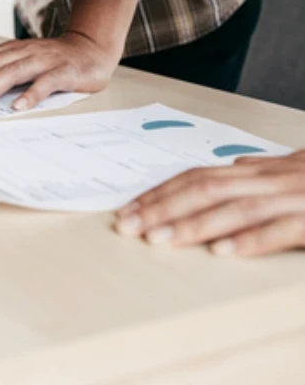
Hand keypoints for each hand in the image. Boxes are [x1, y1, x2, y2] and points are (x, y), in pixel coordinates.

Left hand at [0, 30, 119, 109]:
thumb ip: (1, 71)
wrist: (92, 50)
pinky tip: (18, 107)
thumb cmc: (53, 61)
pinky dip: (31, 94)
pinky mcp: (64, 71)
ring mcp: (44, 59)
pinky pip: (46, 82)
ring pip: (12, 72)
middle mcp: (24, 51)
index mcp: (11, 49)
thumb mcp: (23, 62)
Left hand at [113, 151, 304, 256]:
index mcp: (258, 169)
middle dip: (162, 208)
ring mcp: (294, 196)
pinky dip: (250, 240)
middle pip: (205, 190)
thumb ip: (260, 169)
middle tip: (129, 228)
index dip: (160, 193)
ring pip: (235, 208)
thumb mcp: (293, 167)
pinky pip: (281, 229)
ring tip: (160, 241)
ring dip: (193, 225)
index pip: (196, 177)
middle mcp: (270, 178)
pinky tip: (222, 252)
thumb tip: (233, 163)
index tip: (128, 210)